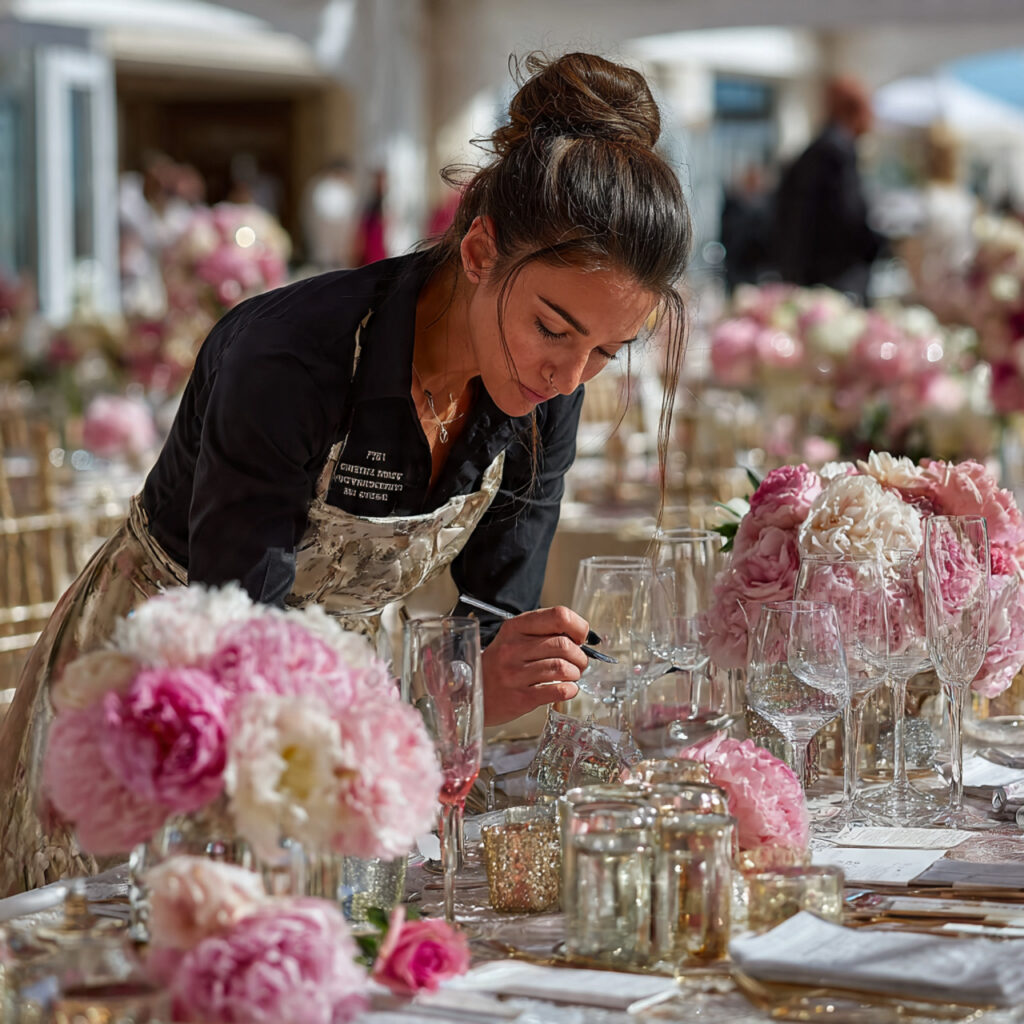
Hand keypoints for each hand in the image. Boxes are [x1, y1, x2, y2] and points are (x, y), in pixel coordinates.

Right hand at [480, 606, 588, 725]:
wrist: (472, 692)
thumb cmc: (500, 665)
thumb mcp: (514, 639)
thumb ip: (542, 633)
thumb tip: (580, 636)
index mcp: (515, 627)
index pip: (558, 616)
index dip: (578, 626)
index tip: (580, 637)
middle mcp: (513, 648)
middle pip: (564, 644)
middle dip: (580, 656)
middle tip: (579, 663)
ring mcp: (515, 673)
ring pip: (562, 668)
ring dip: (575, 673)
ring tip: (571, 676)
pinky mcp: (520, 697)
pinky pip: (557, 691)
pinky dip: (570, 690)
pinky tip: (567, 689)